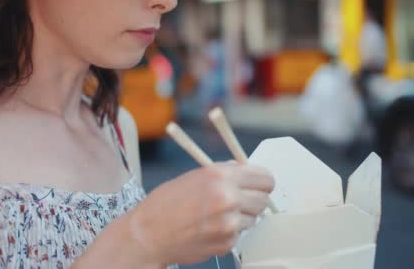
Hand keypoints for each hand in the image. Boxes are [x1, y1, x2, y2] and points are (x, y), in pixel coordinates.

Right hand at [126, 161, 274, 265]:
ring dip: (241, 217)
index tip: (259, 185)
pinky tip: (209, 228)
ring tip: (216, 215)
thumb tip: (245, 171)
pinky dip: (229, 232)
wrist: (148, 234)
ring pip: (253, 219)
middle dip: (253, 199)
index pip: (265, 178)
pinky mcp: (226, 243)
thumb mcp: (195, 176)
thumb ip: (224, 172)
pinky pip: (239, 235)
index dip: (262, 182)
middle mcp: (228, 198)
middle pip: (264, 200)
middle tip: (238, 201)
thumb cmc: (166, 203)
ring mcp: (229, 224)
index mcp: (221, 176)